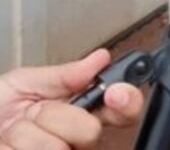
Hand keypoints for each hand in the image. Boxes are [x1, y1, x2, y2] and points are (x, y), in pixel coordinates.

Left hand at [0, 49, 143, 148]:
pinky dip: (13, 147)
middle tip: (34, 113)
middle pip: (91, 131)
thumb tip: (99, 59)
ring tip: (12, 133)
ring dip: (26, 134)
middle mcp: (73, 142)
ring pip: (59, 147)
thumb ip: (62, 75)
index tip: (116, 91)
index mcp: (78, 114)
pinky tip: (8, 146)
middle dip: (57, 116)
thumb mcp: (22, 83)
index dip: (127, 100)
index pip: (123, 110)